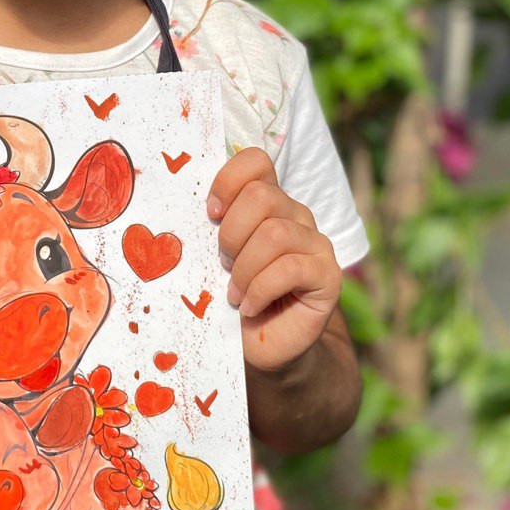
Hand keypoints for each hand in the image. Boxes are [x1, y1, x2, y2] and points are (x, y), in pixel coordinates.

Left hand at [208, 147, 341, 372]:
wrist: (259, 347)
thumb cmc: (231, 299)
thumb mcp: (212, 260)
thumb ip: (210, 230)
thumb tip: (180, 208)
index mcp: (267, 203)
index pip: (255, 162)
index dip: (227, 182)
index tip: (210, 214)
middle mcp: (295, 216)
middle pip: (261, 197)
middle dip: (231, 236)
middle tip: (223, 266)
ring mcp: (316, 244)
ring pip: (275, 235)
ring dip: (244, 270)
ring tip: (234, 293)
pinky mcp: (328, 275)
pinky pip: (290, 268)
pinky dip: (260, 291)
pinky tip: (249, 307)